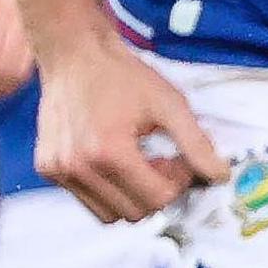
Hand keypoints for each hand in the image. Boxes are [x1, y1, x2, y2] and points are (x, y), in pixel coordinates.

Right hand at [35, 33, 227, 222]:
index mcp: (109, 153)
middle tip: (160, 160)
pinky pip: (85, 199)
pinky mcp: (46, 169)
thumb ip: (196, 143)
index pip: (157, 199)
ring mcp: (58, 172)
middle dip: (155, 192)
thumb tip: (220, 176)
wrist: (75, 53)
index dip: (177, 183)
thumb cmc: (123, 75)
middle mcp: (78, 169)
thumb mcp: (169, 104)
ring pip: (107, 214)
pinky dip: (106, 189)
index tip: (180, 160)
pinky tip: (114, 159)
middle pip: (133, 213)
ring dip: (130, 196)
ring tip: (137, 161)